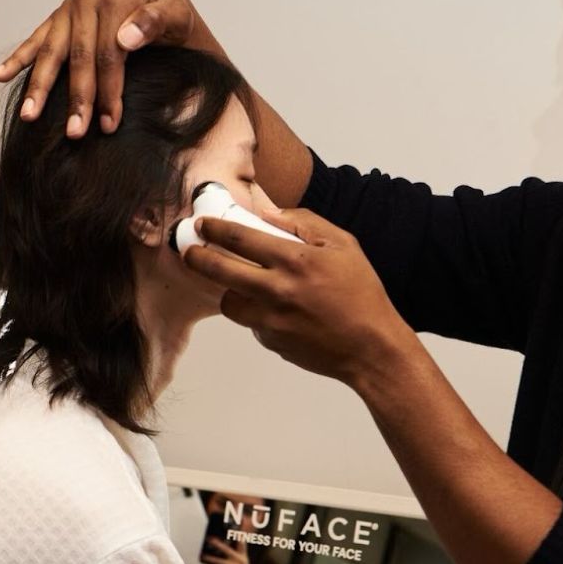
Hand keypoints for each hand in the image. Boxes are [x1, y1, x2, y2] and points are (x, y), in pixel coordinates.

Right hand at [0, 0, 208, 136]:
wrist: (165, 7)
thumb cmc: (175, 19)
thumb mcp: (179, 15)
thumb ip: (156, 21)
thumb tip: (124, 38)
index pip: (109, 52)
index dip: (109, 90)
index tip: (110, 123)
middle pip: (79, 56)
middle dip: (77, 98)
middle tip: (75, 132)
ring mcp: (70, 9)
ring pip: (52, 52)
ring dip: (40, 86)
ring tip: (29, 115)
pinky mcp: (59, 19)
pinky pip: (35, 41)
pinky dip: (18, 59)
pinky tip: (0, 76)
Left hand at [184, 202, 417, 386]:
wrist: (371, 349)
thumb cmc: (363, 295)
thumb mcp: (344, 245)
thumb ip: (305, 223)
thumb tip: (270, 214)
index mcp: (295, 260)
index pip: (241, 237)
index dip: (215, 228)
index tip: (203, 224)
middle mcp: (277, 290)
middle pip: (220, 270)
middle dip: (198, 257)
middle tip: (191, 252)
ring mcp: (271, 320)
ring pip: (229, 303)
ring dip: (229, 291)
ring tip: (240, 285)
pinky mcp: (271, 342)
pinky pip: (251, 323)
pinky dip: (256, 314)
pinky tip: (277, 311)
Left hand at [206, 538, 254, 563]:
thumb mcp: (244, 559)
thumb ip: (240, 548)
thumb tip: (237, 537)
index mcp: (243, 555)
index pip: (242, 544)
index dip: (240, 536)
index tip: (237, 530)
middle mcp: (240, 561)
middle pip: (228, 551)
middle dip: (218, 545)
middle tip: (211, 540)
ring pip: (220, 562)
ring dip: (212, 558)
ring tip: (204, 555)